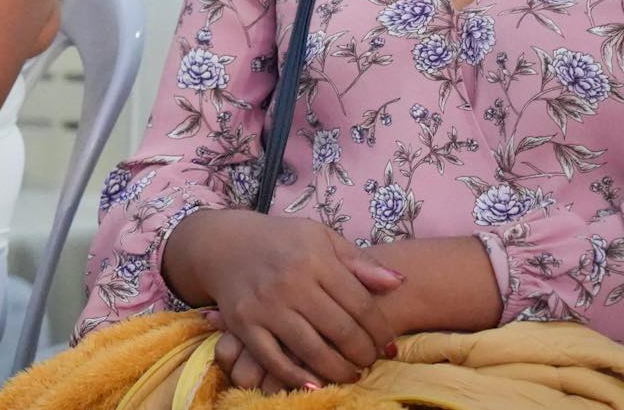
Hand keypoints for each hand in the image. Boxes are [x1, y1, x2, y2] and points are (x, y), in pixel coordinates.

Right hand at [167, 210, 401, 388]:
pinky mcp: (244, 324)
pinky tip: (316, 384)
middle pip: (341, 330)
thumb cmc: (282, 241)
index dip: (380, 330)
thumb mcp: (321, 238)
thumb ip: (359, 262)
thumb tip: (399, 282)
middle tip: (370, 361)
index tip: (388, 345)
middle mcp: (291, 282)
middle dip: (363, 353)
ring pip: (312, 349)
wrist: (224, 244)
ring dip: (338, 370)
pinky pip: (274, 360)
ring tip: (351, 374)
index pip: (360, 303)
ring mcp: (266, 305)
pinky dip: (297, 377)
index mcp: (315, 258)